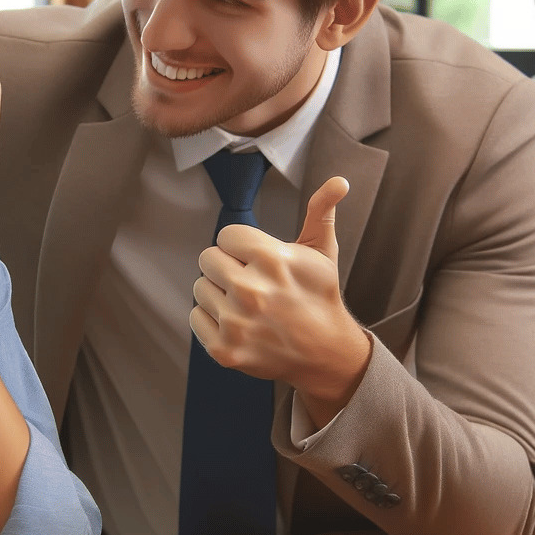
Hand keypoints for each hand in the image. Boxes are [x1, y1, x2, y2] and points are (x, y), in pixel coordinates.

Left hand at [190, 176, 371, 420]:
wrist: (326, 353)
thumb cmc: (319, 297)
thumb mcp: (322, 252)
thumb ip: (321, 211)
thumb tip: (339, 181)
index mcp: (270, 260)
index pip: (225, 236)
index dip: (241, 246)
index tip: (257, 261)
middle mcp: (250, 291)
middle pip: (207, 259)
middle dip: (226, 267)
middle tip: (250, 283)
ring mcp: (235, 323)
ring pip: (199, 288)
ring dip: (218, 294)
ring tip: (246, 305)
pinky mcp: (224, 349)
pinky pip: (195, 317)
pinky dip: (211, 320)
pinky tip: (238, 324)